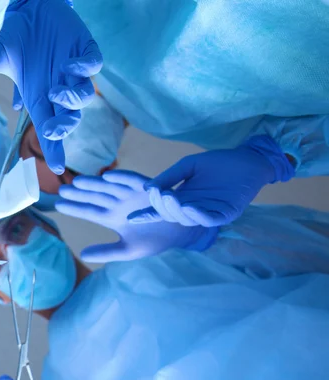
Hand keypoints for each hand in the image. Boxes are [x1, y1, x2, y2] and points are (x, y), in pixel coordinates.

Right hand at [0, 0, 101, 173]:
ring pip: (84, 96)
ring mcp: (74, 71)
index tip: (58, 169)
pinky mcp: (85, 51)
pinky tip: (71, 64)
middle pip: (69, 119)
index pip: (49, 130)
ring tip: (56, 91)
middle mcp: (58, 89)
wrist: (34, 8)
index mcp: (40, 97)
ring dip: (72, 99)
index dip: (55, 150)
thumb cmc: (18, 37)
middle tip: (51, 129)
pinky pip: (92, 63)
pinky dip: (84, 66)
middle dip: (63, 127)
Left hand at [55, 171, 217, 262]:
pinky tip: (107, 176)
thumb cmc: (154, 241)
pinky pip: (133, 181)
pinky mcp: (147, 188)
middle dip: (79, 193)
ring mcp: (131, 194)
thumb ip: (106, 252)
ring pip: (109, 187)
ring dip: (94, 183)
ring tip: (78, 181)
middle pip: (95, 197)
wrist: (181, 234)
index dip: (75, 208)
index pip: (89, 212)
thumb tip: (82, 255)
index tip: (58, 205)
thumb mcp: (127, 250)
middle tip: (62, 190)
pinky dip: (122, 177)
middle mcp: (118, 203)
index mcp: (112, 218)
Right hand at [127, 136, 294, 226]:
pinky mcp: (226, 214)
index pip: (161, 209)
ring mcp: (209, 213)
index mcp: (182, 198)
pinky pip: (209, 219)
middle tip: (157, 195)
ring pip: (187, 219)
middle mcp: (193, 209)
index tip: (132, 217)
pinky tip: (189, 207)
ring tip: (170, 197)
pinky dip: (197, 215)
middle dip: (162, 207)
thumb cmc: (219, 162)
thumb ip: (169, 177)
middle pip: (171, 215)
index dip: (147, 214)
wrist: (249, 160)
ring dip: (177, 211)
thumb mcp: (189, 166)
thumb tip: (146, 188)